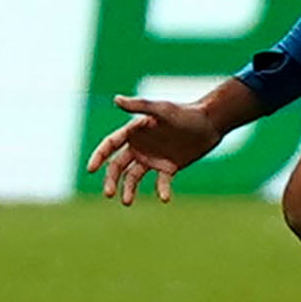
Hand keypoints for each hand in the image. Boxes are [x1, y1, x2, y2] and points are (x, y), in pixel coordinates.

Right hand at [84, 94, 225, 205]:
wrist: (210, 123)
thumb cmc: (185, 113)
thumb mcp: (163, 110)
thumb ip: (140, 106)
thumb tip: (116, 99)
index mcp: (134, 131)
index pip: (110, 145)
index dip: (99, 156)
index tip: (91, 169)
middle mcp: (140, 146)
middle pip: (117, 166)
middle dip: (110, 180)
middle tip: (108, 194)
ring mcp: (153, 158)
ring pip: (133, 178)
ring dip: (128, 190)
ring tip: (127, 202)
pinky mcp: (167, 168)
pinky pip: (160, 183)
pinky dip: (161, 191)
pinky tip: (165, 198)